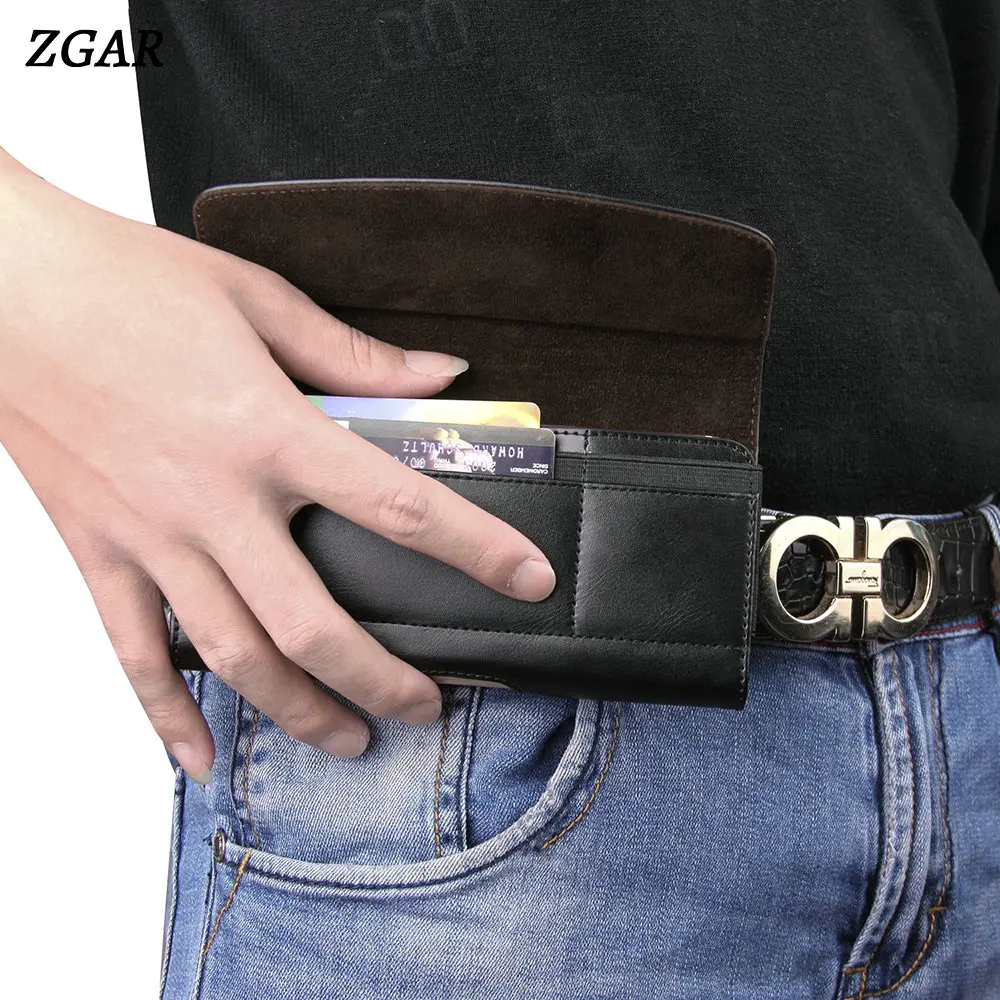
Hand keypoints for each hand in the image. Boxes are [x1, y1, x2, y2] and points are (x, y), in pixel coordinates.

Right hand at [0, 152, 555, 781]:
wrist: (2, 284)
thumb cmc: (124, 282)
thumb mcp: (256, 300)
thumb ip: (356, 356)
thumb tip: (443, 374)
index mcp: (266, 429)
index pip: (397, 505)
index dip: (476, 549)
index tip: (528, 581)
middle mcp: (212, 499)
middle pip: (314, 622)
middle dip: (383, 677)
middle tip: (427, 704)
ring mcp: (149, 537)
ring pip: (233, 656)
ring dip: (298, 712)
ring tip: (348, 739)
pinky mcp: (96, 551)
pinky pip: (133, 654)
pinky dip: (167, 717)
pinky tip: (200, 758)